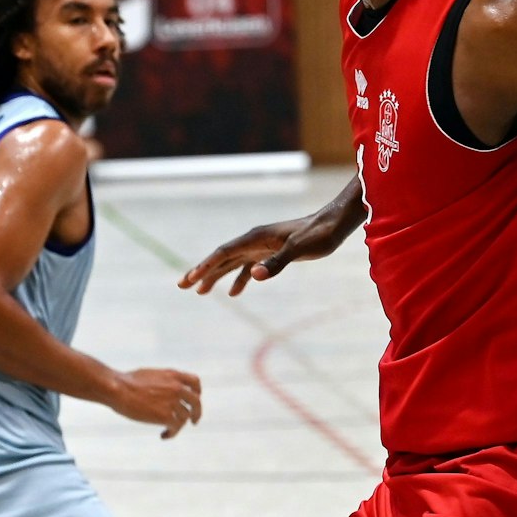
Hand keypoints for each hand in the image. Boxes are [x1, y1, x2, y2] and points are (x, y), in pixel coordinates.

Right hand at [105, 367, 202, 439]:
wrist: (118, 389)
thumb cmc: (125, 382)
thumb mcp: (149, 375)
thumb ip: (161, 382)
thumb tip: (161, 391)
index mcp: (172, 375)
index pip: (195, 382)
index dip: (197, 392)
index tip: (194, 399)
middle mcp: (176, 387)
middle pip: (196, 402)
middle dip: (196, 413)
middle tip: (194, 421)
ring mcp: (173, 401)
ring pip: (184, 417)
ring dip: (178, 426)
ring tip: (167, 430)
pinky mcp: (166, 416)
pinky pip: (176, 427)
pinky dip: (171, 433)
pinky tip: (163, 435)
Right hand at [180, 214, 341, 295]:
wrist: (334, 224)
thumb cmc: (318, 235)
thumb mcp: (299, 249)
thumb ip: (277, 263)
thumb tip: (254, 276)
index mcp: (255, 238)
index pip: (223, 253)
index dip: (205, 266)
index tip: (190, 280)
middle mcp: (254, 241)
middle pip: (221, 258)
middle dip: (202, 272)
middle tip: (182, 286)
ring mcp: (262, 248)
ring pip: (232, 264)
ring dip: (216, 276)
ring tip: (199, 291)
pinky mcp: (272, 254)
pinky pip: (249, 268)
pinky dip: (239, 279)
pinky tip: (235, 293)